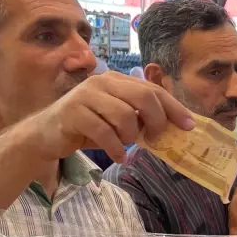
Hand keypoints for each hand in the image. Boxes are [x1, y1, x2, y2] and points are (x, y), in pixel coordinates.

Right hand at [16, 72, 195, 162]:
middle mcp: (102, 82)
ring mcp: (86, 96)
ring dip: (130, 137)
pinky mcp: (73, 113)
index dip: (174, 107)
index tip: (189, 125)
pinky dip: (116, 149)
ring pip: (125, 116)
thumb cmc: (88, 126)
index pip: (153, 90)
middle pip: (143, 97)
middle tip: (154, 138)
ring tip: (125, 145)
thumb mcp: (118, 119)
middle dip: (156, 120)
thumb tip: (174, 126)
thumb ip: (141, 117)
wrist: (47, 135)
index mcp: (117, 80)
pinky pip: (105, 132)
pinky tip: (118, 157)